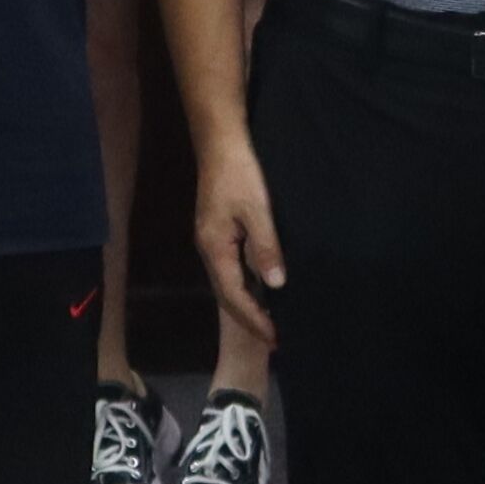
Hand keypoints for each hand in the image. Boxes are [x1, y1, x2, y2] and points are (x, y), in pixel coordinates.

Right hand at [192, 133, 289, 341]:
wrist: (220, 144)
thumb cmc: (239, 174)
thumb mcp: (257, 210)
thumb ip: (265, 248)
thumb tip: (275, 285)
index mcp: (215, 249)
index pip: (235, 296)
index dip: (255, 319)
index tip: (275, 337)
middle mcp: (209, 250)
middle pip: (228, 295)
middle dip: (250, 319)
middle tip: (274, 339)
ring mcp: (212, 242)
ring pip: (229, 283)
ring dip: (249, 304)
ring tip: (270, 322)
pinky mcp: (218, 233)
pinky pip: (232, 269)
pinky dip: (247, 286)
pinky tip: (262, 289)